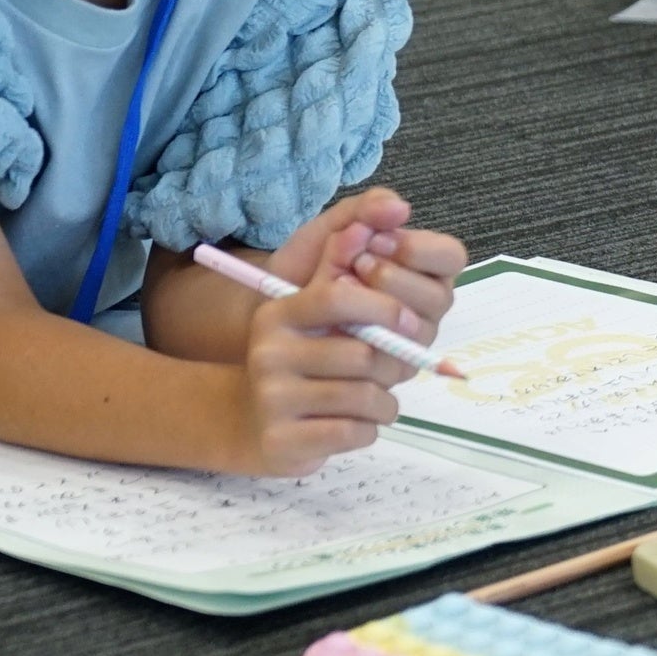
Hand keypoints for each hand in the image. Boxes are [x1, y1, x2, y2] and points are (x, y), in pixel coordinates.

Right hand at [224, 191, 460, 473]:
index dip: (386, 308)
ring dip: (384, 402)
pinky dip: (367, 430)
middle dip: (392, 365)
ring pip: (367, 398)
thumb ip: (346, 263)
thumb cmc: (296, 358)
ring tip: (373, 398)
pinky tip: (351, 423)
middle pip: (364, 355)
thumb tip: (386, 213)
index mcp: (280, 313)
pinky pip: (356, 433)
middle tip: (393, 370)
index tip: (410, 321)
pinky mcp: (284, 442)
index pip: (341, 297)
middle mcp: (270, 352)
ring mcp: (274, 399)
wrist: (246, 422)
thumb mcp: (311, 307)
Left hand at [265, 185, 468, 345]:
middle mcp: (424, 305)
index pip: (451, 257)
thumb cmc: (304, 269)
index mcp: (422, 268)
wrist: (263, 311)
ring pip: (419, 327)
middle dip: (393, 277)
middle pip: (439, 295)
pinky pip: (394, 358)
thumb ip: (365, 211)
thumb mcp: (330, 229)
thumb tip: (401, 208)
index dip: (420, 249)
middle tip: (354, 267)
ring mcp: (410, 340)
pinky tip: (335, 321)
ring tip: (339, 291)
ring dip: (378, 305)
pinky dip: (363, 335)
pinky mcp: (389, 369)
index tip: (379, 242)